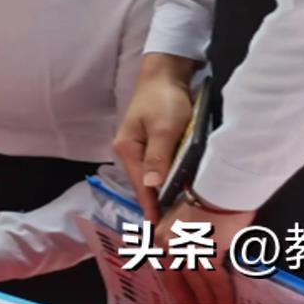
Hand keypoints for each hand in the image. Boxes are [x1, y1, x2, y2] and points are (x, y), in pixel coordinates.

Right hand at [113, 54, 197, 215]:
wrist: (166, 74)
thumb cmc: (165, 99)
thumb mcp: (165, 128)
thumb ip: (158, 157)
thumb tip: (151, 186)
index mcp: (128, 149)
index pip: (141, 186)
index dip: (151, 208)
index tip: (158, 229)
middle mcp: (129, 152)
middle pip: (144, 184)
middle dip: (156, 204)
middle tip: (172, 226)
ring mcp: (139, 148)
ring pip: (152, 177)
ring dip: (162, 192)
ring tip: (175, 213)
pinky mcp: (151, 143)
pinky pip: (158, 167)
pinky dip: (166, 179)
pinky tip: (175, 189)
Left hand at [153, 198, 256, 303]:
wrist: (223, 184)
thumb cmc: (210, 196)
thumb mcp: (188, 217)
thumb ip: (184, 237)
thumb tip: (194, 254)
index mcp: (161, 233)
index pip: (164, 268)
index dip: (175, 287)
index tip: (181, 301)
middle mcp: (168, 242)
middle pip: (178, 278)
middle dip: (189, 298)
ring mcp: (185, 248)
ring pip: (197, 282)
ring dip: (208, 301)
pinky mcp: (205, 252)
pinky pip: (215, 280)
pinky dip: (222, 295)